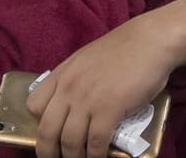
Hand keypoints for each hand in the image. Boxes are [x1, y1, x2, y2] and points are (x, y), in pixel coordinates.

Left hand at [27, 12, 172, 157]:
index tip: (50, 132)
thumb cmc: (126, 47)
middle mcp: (69, 88)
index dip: (39, 123)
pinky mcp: (110, 109)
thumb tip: (75, 101)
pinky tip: (100, 157)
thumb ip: (76, 78)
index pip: (34, 105)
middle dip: (48, 153)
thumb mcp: (89, 58)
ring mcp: (88, 99)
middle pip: (47, 131)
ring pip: (70, 141)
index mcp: (63, 74)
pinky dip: (96, 155)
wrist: (152, 40)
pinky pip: (96, 142)